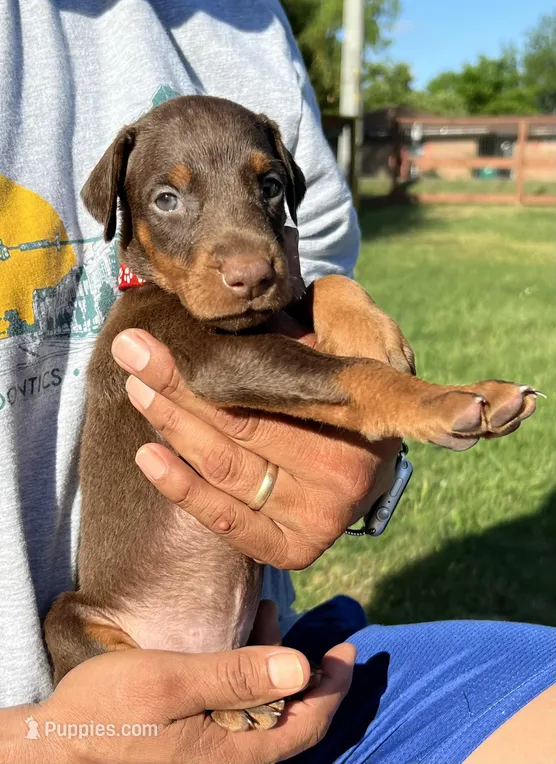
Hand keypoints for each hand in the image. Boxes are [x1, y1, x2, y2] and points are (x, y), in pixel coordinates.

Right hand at [5, 644, 354, 762]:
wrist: (57, 747)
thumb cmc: (111, 711)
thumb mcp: (174, 682)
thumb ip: (237, 675)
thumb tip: (302, 669)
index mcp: (234, 752)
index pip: (307, 725)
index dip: (334, 689)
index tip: (348, 650)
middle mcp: (229, 758)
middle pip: (292, 721)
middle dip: (313, 677)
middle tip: (325, 637)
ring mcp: (211, 752)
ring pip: (265, 712)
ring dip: (277, 668)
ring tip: (271, 616)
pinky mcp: (193, 742)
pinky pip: (238, 711)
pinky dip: (249, 675)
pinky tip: (242, 641)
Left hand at [112, 323, 399, 568]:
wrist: (375, 453)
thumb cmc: (356, 382)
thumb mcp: (362, 332)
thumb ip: (331, 310)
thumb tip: (265, 299)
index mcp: (361, 418)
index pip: (273, 392)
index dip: (212, 367)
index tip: (159, 337)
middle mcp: (343, 475)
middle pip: (240, 426)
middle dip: (176, 386)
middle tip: (131, 352)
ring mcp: (318, 519)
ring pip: (226, 469)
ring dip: (173, 426)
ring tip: (135, 387)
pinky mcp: (294, 551)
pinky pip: (228, 521)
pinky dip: (184, 489)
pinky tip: (148, 455)